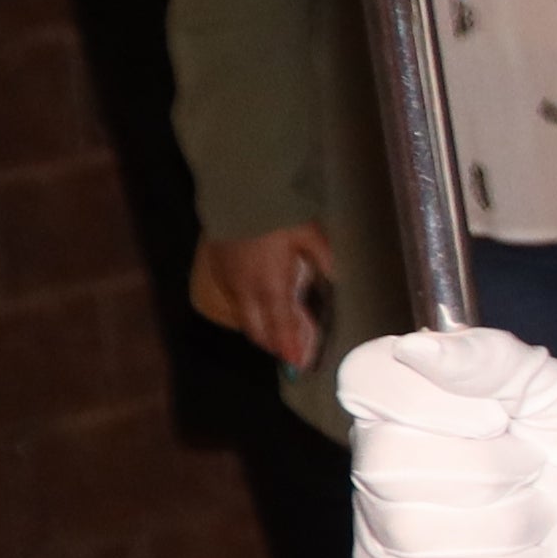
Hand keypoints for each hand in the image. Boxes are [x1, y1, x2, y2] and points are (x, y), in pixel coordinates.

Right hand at [194, 229, 329, 366]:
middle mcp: (247, 291)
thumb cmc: (277, 216)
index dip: (291, 349)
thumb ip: (326, 261)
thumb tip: (339, 280)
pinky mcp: (217, 271)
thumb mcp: (311, 237)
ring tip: (279, 338)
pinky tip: (260, 310)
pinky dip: (249, 314)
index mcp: (271, 287)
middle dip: (275, 346)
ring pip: (244, 319)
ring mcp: (229, 282)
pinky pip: (234, 302)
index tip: (299, 364)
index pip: (281, 329)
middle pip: (259, 331)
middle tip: (291, 356)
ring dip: (261, 332)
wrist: (237, 193)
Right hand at [343, 325, 556, 557]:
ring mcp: (376, 529)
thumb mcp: (556, 392)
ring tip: (538, 518)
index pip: (365, 378)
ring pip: (416, 531)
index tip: (499, 416)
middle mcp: (372, 460)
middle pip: (390, 462)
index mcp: (403, 397)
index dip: (434, 402)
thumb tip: (417, 346)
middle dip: (492, 471)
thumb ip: (495, 358)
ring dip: (511, 526)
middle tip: (532, 471)